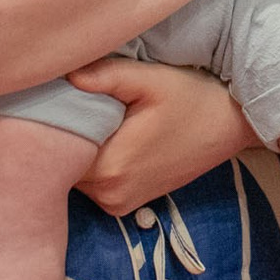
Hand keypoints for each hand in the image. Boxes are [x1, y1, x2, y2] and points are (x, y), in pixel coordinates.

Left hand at [68, 58, 256, 215]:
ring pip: (76, 176)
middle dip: (62, 136)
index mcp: (110, 168)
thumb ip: (106, 77)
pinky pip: (93, 184)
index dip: (49, 126)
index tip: (52, 101)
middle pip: (62, 166)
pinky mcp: (127, 204)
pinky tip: (106, 137)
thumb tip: (65, 74)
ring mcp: (118, 203)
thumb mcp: (151, 80)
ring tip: (91, 118)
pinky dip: (93, 162)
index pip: (53, 153)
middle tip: (69, 104)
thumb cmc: (192, 99)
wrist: (230, 126)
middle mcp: (110, 195)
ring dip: (78, 149)